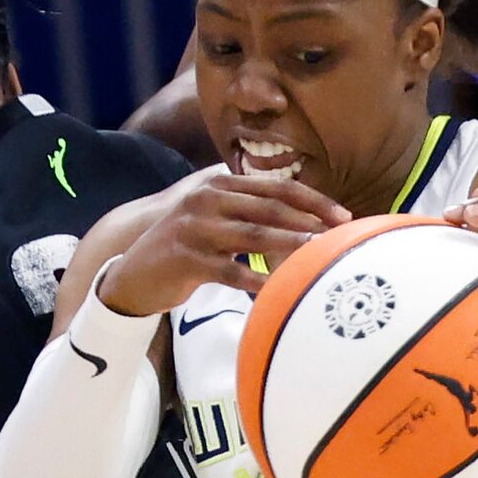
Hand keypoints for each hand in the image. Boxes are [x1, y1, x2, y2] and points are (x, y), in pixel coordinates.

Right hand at [98, 170, 347, 315]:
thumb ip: (250, 212)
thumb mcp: (215, 220)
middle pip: (268, 208)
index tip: (343, 216)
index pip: (276, 188)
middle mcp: (206, 200)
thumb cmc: (188, 248)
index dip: (312, 200)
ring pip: (252, 235)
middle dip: (309, 221)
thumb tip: (307, 220)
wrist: (134, 273)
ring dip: (289, 245)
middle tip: (339, 236)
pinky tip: (274, 291)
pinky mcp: (186, 259)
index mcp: (219, 186)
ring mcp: (194, 229)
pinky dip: (253, 281)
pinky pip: (228, 271)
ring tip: (317, 254)